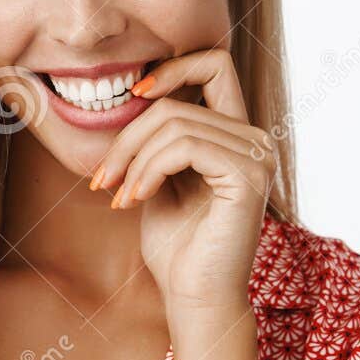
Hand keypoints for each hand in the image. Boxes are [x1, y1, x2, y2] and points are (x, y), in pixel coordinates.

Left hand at [87, 48, 276, 316]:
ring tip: (118, 195)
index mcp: (236, 134)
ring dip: (132, 160)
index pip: (215, 64)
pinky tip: (136, 198)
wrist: (193, 296)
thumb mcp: (157, 179)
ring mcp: (257, 155)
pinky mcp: (249, 175)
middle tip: (102, 179)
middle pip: (175, 103)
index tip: (132, 96)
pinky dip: (149, 169)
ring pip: (174, 123)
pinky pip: (185, 146)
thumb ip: (155, 140)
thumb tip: (128, 99)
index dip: (173, 67)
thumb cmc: (175, 246)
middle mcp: (255, 138)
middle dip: (126, 138)